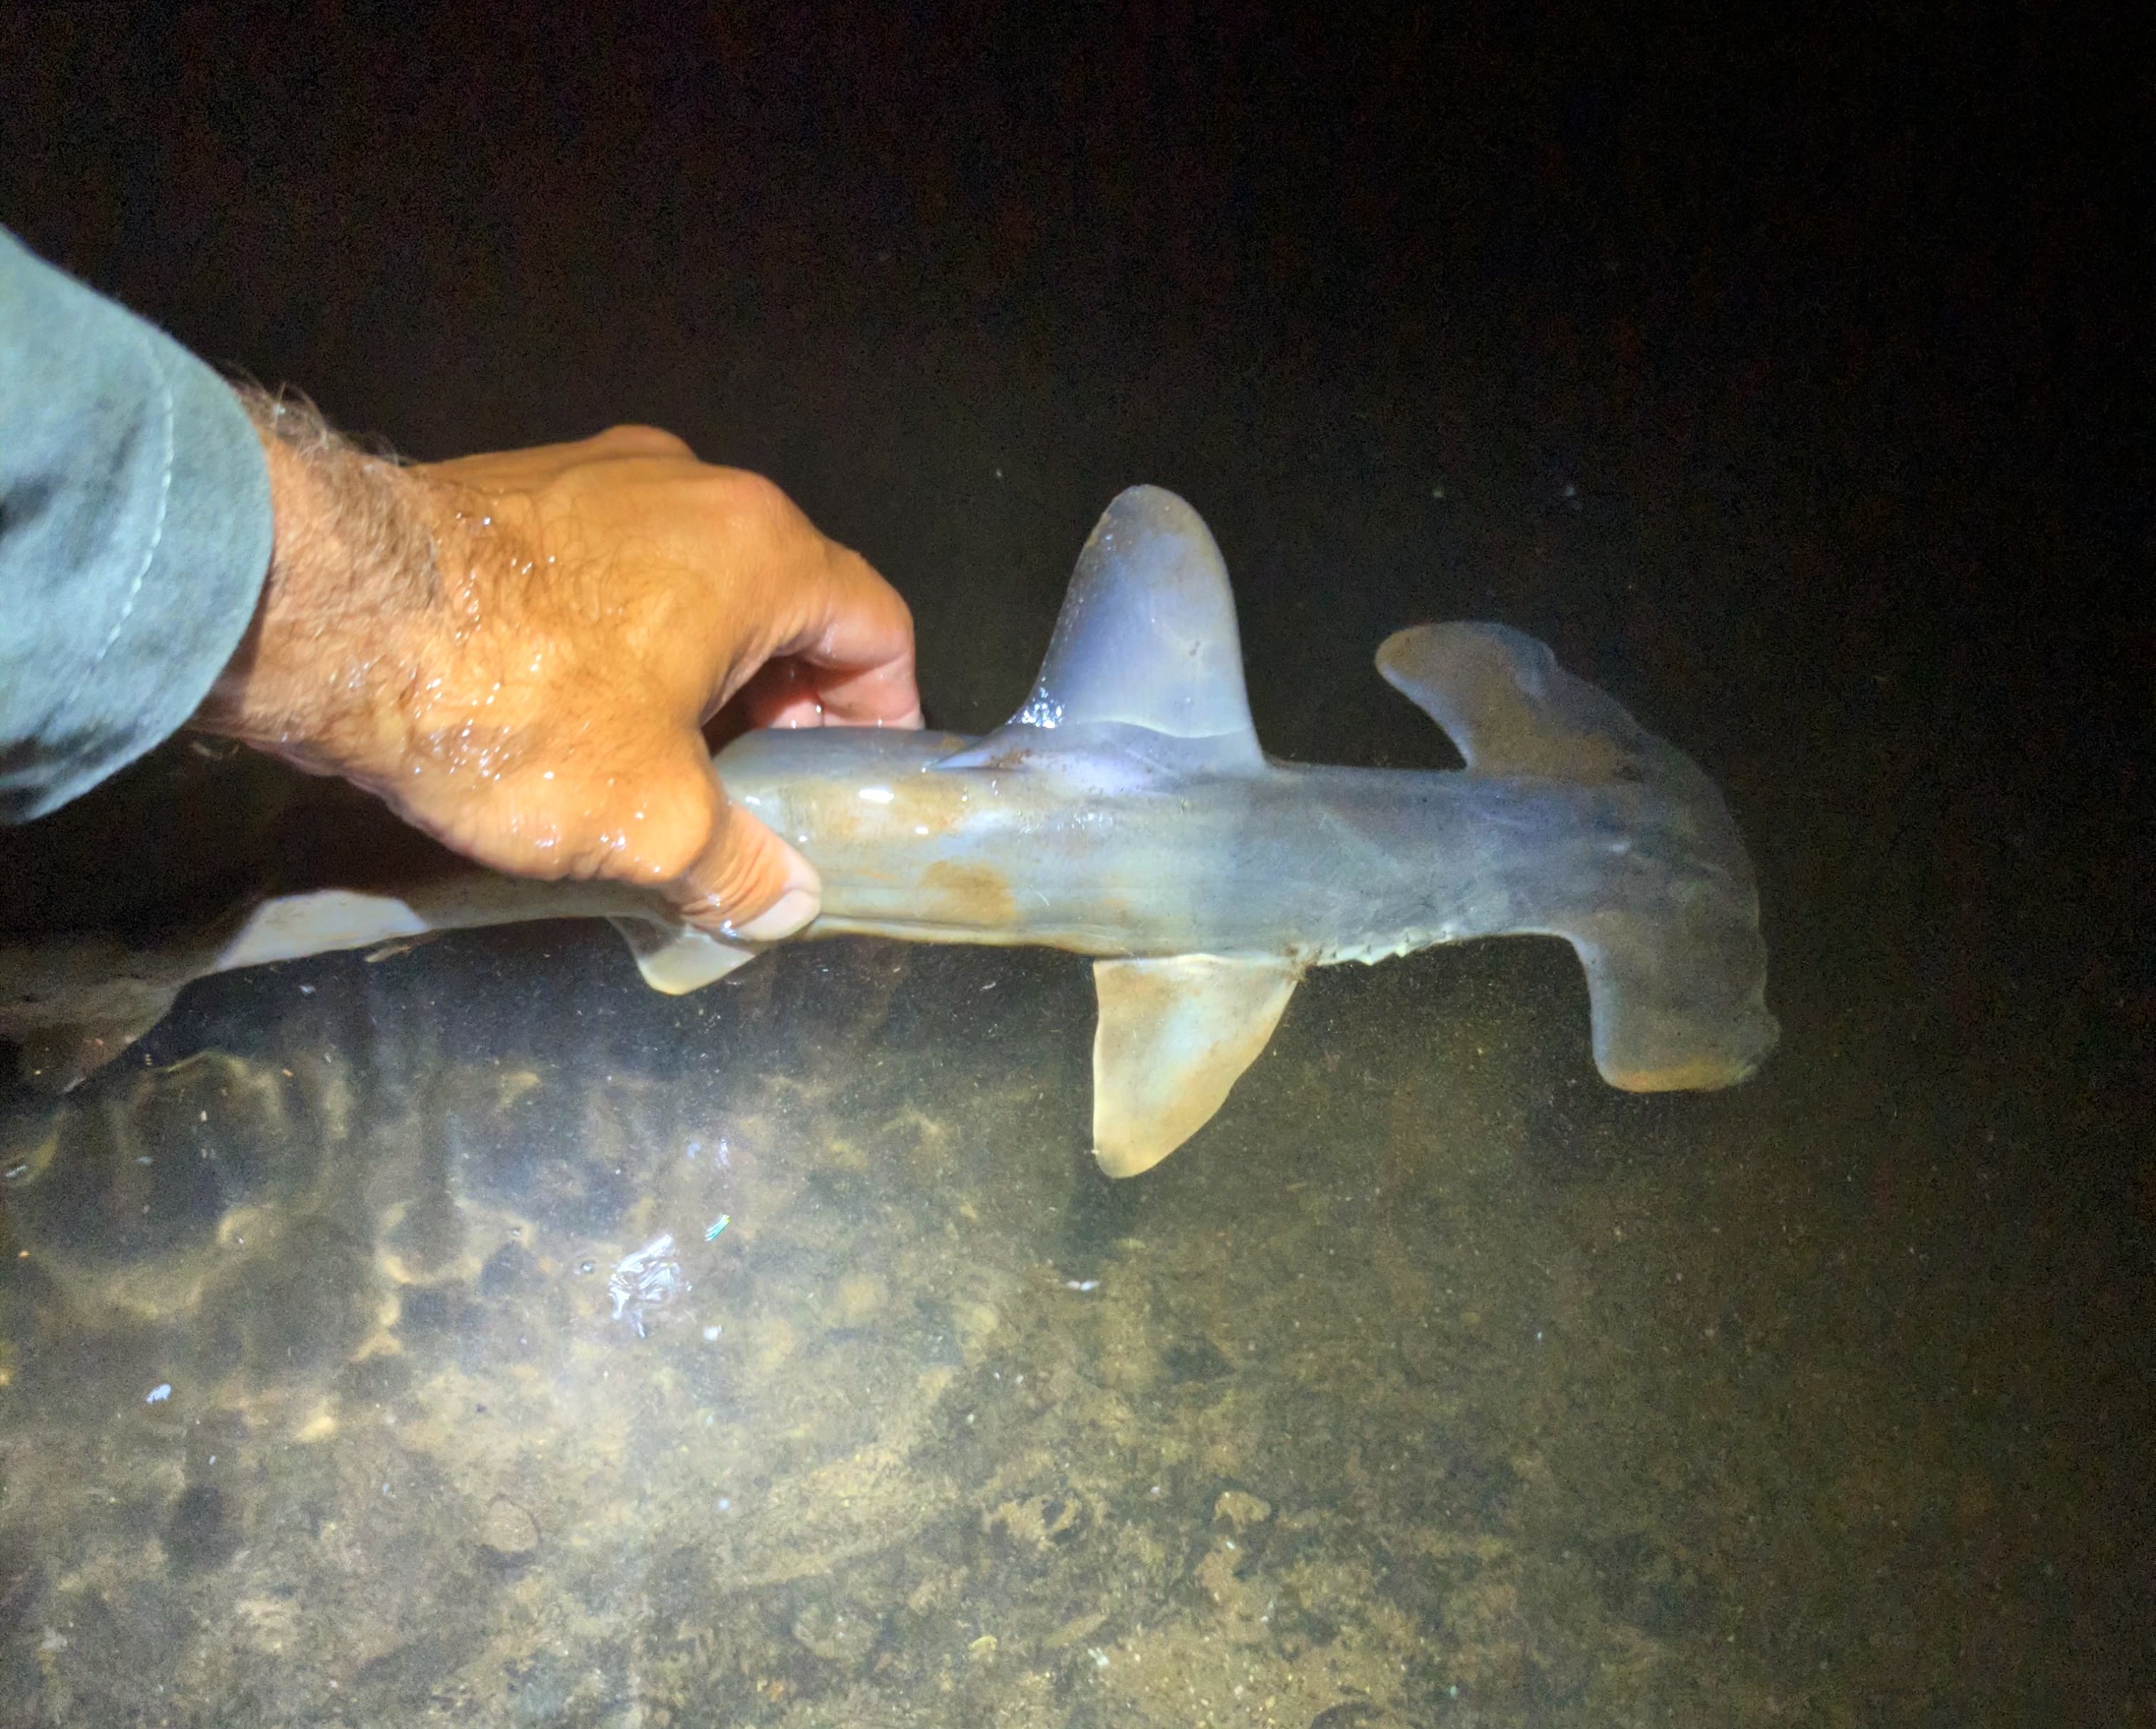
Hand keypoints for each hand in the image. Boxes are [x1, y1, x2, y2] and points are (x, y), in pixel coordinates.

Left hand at [195, 401, 921, 937]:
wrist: (320, 610)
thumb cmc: (518, 708)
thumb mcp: (651, 820)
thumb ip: (739, 866)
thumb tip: (788, 905)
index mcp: (759, 548)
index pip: (877, 627)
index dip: (883, 714)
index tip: (848, 784)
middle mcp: (695, 486)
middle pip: (788, 603)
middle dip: (786, 703)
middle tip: (754, 794)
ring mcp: (601, 474)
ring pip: (696, 583)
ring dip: (703, 672)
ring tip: (663, 764)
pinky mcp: (518, 486)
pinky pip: (613, 567)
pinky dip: (626, 637)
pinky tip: (577, 712)